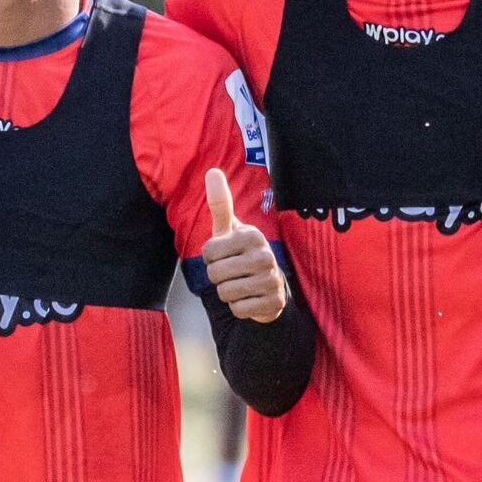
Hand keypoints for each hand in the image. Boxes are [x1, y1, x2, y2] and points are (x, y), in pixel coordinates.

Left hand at [202, 169, 286, 322]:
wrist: (268, 286)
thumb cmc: (241, 254)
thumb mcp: (230, 230)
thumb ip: (221, 203)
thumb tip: (212, 171)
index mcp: (252, 235)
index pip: (208, 252)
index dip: (211, 258)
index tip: (225, 255)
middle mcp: (265, 256)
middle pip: (215, 274)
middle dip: (218, 277)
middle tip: (233, 272)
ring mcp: (271, 280)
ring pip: (225, 293)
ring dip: (228, 293)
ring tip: (242, 285)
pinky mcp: (273, 303)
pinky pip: (238, 310)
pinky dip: (239, 308)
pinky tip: (250, 299)